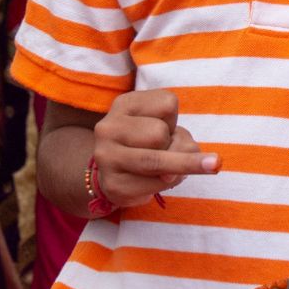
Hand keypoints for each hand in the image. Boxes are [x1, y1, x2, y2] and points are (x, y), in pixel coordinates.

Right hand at [91, 89, 219, 207]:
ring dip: (172, 167)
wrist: (119, 174)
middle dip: (171, 145)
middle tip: (156, 149)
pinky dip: (164, 184)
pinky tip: (149, 181)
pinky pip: (155, 185)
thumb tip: (170, 175)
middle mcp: (108, 128)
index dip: (173, 120)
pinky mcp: (113, 184)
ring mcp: (106, 157)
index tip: (159, 125)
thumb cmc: (152, 144)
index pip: (169, 103)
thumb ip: (182, 143)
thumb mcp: (170, 130)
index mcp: (124, 104)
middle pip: (160, 132)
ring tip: (159, 167)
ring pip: (156, 160)